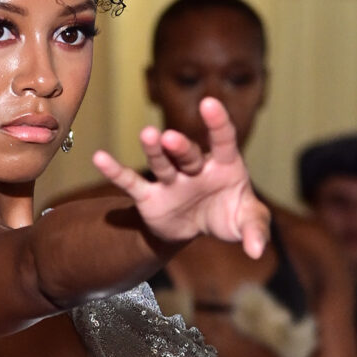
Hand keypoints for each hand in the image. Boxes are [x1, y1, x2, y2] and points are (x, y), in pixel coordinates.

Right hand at [92, 97, 269, 258]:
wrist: (196, 229)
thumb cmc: (226, 214)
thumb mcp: (247, 221)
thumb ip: (256, 230)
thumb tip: (257, 251)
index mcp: (223, 165)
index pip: (222, 140)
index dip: (217, 123)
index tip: (210, 104)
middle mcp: (194, 167)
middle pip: (187, 154)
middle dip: (179, 147)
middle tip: (170, 138)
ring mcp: (171, 180)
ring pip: (161, 163)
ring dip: (154, 151)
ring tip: (146, 136)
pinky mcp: (150, 196)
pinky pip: (131, 183)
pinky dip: (116, 172)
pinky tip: (100, 158)